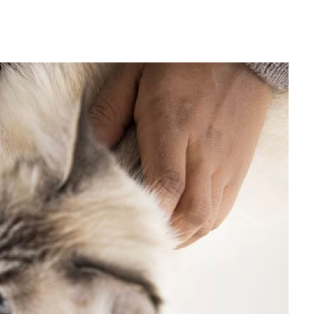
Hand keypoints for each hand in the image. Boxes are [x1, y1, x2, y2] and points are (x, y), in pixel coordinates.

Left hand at [89, 63, 271, 246]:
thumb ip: (109, 112)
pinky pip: (220, 213)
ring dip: (178, 237)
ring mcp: (225, 164)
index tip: (121, 222)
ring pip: (205, 220)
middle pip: (188, 214)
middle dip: (160, 234)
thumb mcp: (134, 74)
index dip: (147, 212)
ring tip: (152, 238)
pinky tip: (176, 228)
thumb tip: (91, 149)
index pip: (166, 184)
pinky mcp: (238, 170)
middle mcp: (204, 152)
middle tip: (131, 239)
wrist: (243, 53)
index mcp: (174, 127)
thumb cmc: (182, 63)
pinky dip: (197, 228)